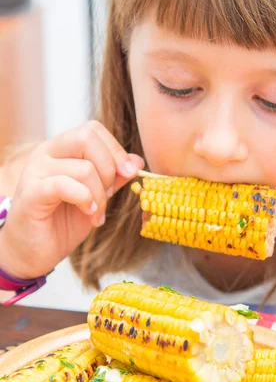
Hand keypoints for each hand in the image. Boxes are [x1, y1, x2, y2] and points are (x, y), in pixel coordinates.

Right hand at [0, 121, 143, 278]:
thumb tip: (137, 161)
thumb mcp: (96, 197)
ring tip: (96, 214)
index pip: (93, 130)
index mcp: (61, 150)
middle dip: (109, 168)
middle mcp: (46, 154)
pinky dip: (85, 200)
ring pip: (84, 168)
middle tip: (108, 195)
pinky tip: (88, 213)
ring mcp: (35, 172)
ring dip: (99, 196)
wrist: (33, 252)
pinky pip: (65, 185)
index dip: (116, 150)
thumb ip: (114, 178)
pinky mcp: (31, 194)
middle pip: (87, 137)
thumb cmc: (61, 223)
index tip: (130, 173)